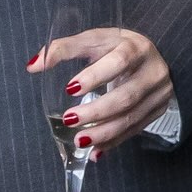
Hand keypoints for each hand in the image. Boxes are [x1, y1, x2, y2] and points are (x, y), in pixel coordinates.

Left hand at [34, 26, 174, 153]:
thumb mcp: (94, 41)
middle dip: (96, 112)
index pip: (118, 62)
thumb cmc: (117, 47)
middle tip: (69, 120)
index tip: (70, 89)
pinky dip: (113, 142)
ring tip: (80, 140)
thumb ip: (63, 49)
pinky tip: (95, 151)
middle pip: (126, 96)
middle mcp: (152, 71)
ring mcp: (159, 93)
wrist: (154, 56)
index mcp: (136, 48)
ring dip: (104, 133)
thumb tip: (33, 66)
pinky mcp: (158, 110)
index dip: (95, 77)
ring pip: (131, 118)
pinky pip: (134, 130)